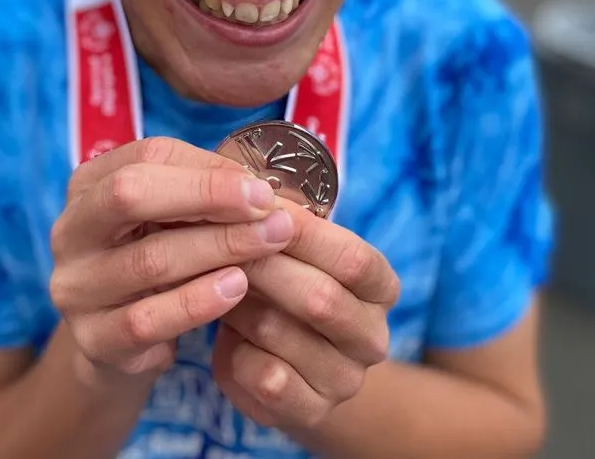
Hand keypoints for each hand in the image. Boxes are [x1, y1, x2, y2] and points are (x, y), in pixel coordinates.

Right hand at [48, 137, 295, 387]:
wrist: (123, 345)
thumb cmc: (158, 261)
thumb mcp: (173, 220)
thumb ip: (205, 195)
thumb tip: (261, 185)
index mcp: (89, 185)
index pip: (147, 157)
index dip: (209, 170)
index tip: (261, 187)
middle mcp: (70, 231)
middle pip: (130, 195)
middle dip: (208, 198)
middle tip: (269, 211)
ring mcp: (76, 287)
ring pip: (149, 259)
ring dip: (219, 248)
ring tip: (268, 245)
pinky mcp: (92, 339)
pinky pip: (147, 319)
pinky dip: (197, 302)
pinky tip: (236, 289)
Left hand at [212, 201, 399, 430]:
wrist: (283, 367)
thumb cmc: (282, 288)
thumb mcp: (292, 253)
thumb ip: (281, 225)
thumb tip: (243, 182)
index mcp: (380, 289)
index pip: (354, 259)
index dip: (306, 234)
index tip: (259, 209)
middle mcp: (373, 338)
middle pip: (321, 298)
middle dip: (265, 266)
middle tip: (220, 242)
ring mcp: (344, 380)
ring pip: (283, 334)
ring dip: (240, 305)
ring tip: (213, 284)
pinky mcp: (309, 412)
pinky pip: (265, 377)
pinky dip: (236, 352)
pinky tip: (228, 337)